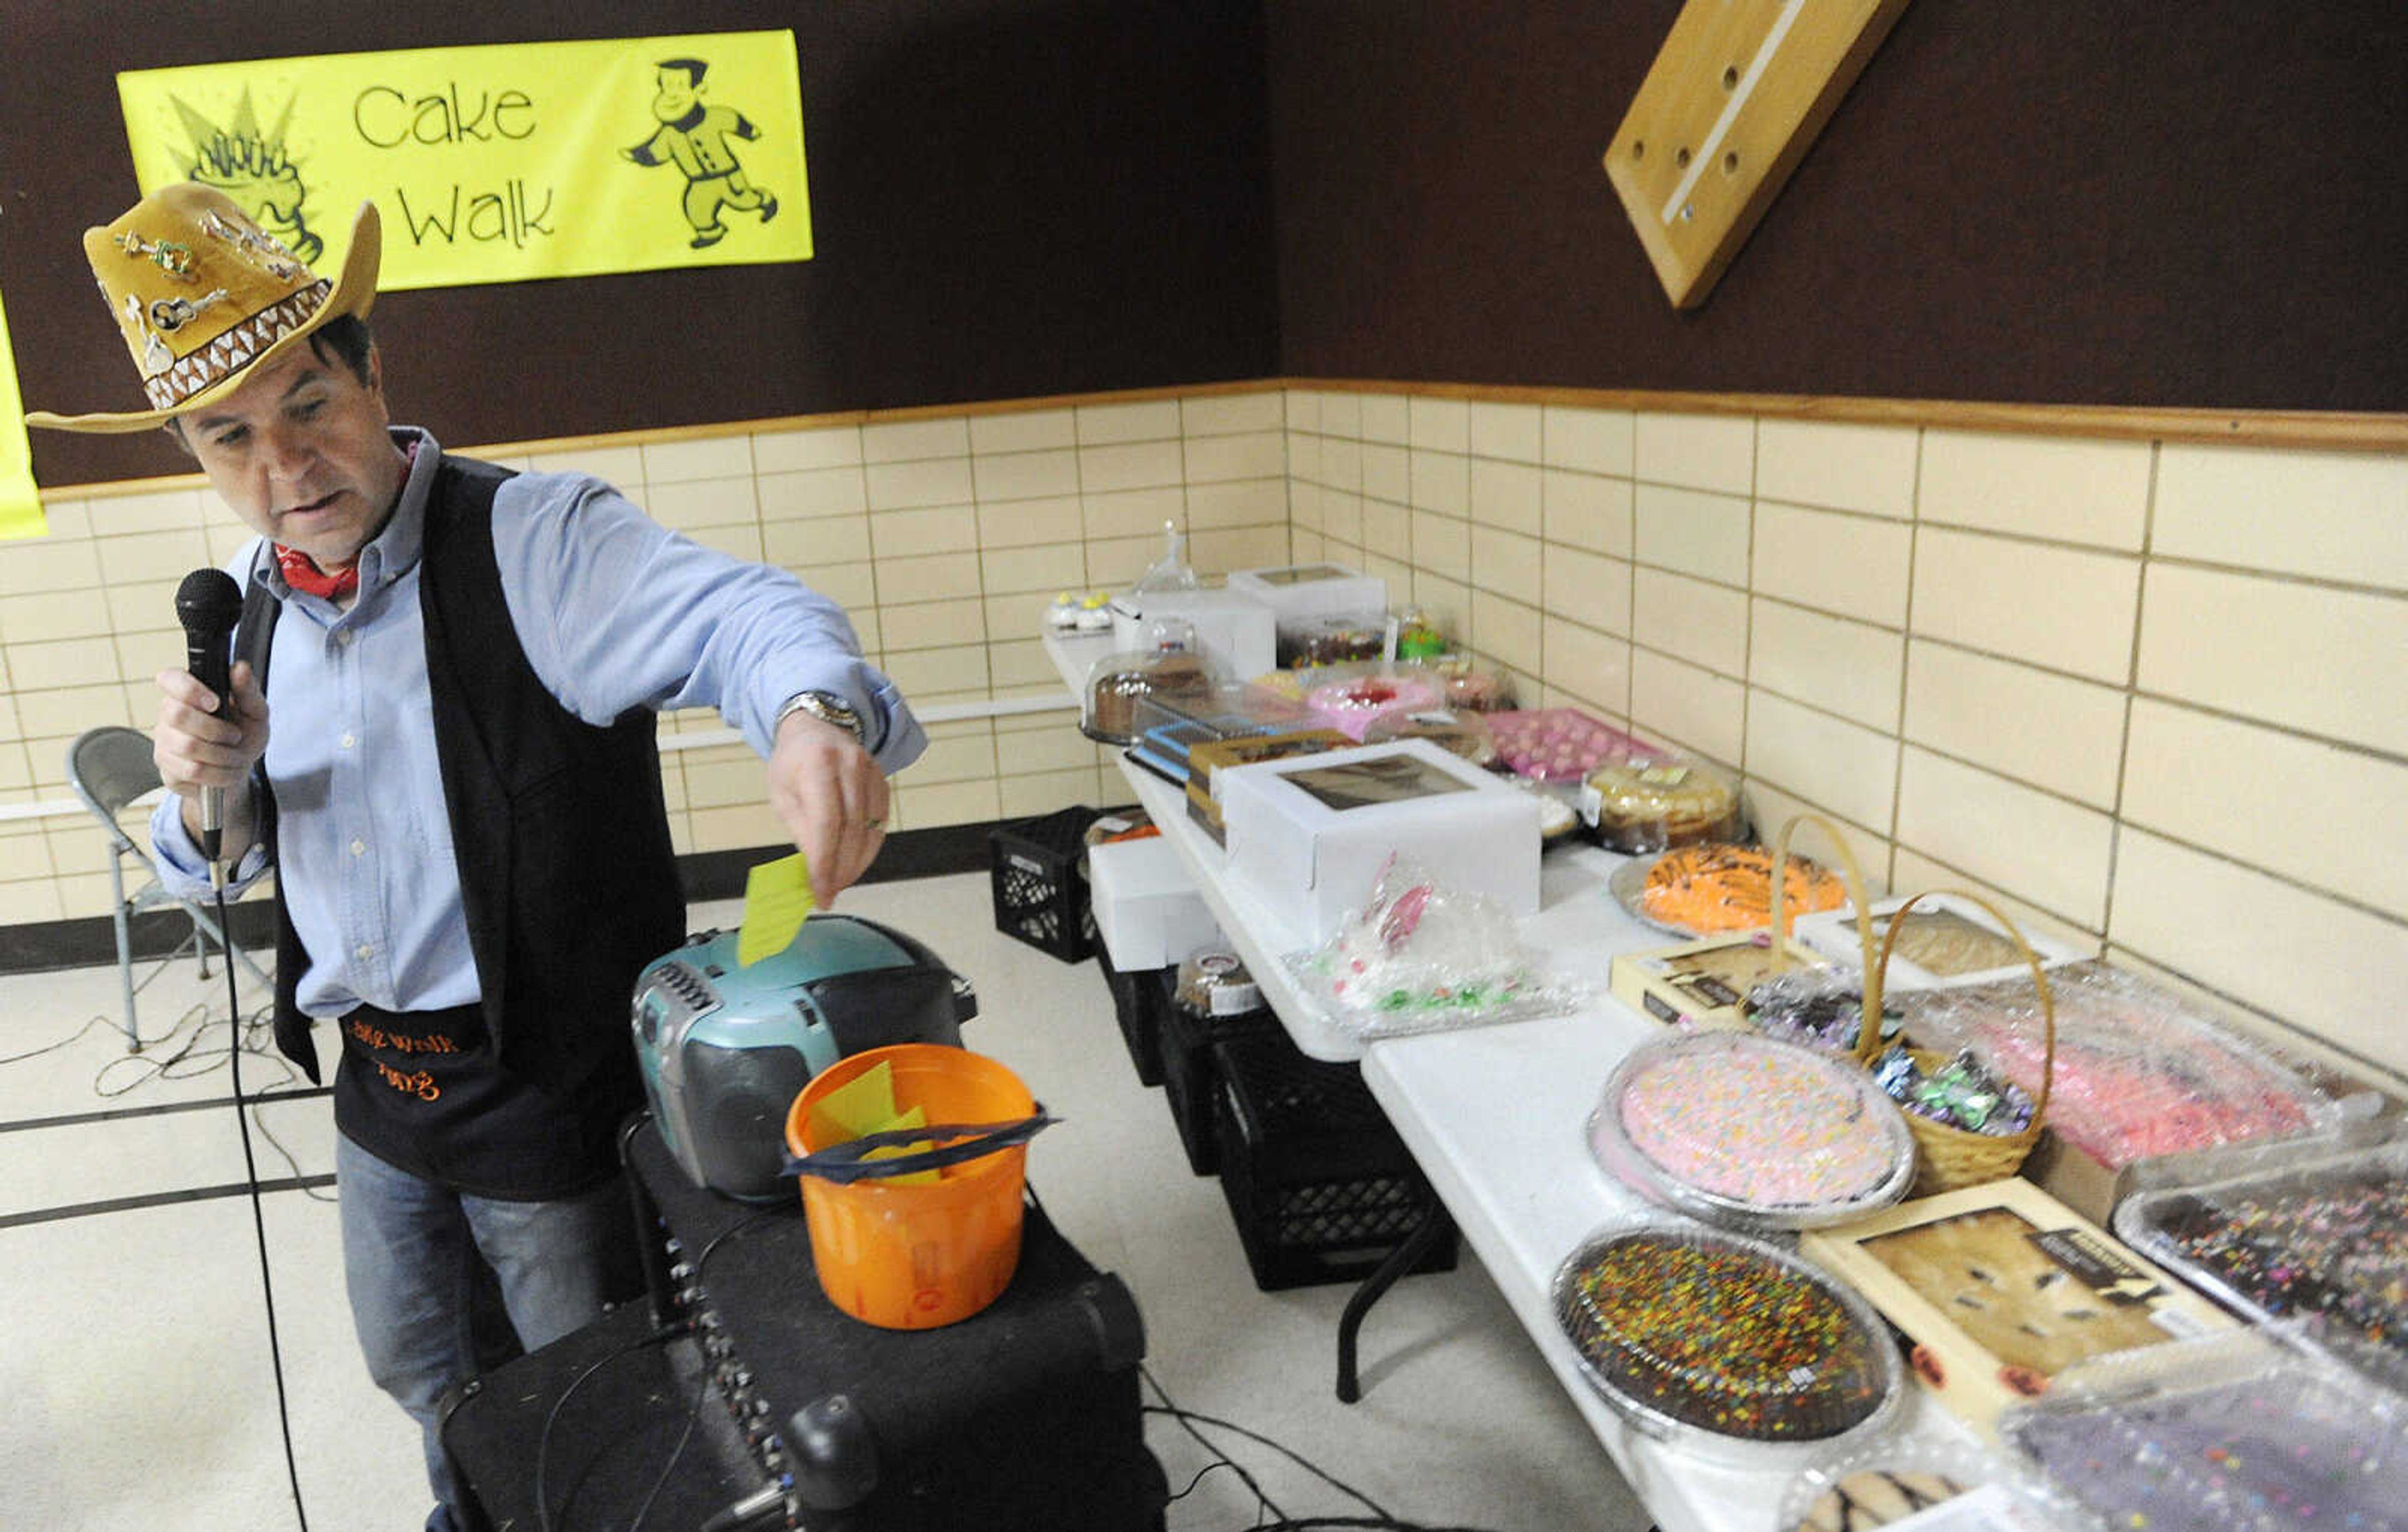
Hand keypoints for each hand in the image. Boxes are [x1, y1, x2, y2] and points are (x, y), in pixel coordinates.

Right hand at [154, 659, 268, 850]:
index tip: (215, 702)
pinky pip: (190, 771)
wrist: (239, 768)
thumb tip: (240, 668)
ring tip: (236, 756)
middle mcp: (168, 713)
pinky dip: (218, 774)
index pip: (170, 678)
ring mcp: (163, 741)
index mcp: (187, 692)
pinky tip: (226, 771)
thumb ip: (248, 691)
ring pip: (187, 747)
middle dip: (216, 730)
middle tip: (235, 736)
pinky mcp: (166, 767)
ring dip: (223, 755)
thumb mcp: (255, 712)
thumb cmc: (244, 733)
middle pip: (178, 715)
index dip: (190, 689)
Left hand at [766, 710, 889, 908]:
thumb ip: (800, 831)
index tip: (819, 891)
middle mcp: (850, 765)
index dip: (824, 862)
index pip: (826, 822)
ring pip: (870, 830)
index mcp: (817, 764)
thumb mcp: (782, 794)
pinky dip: (868, 850)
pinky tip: (854, 864)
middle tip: (829, 893)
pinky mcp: (883, 783)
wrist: (817, 728)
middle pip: (852, 830)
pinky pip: (880, 825)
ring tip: (839, 883)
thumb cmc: (794, 763)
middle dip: (840, 869)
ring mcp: (871, 773)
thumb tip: (814, 872)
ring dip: (856, 864)